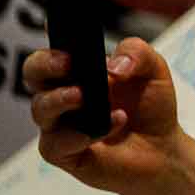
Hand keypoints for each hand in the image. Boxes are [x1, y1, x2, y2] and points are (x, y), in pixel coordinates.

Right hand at [27, 38, 181, 193]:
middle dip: (44, 64)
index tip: (67, 43)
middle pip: (32, 73)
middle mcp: (62, 94)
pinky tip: (111, 125)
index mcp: (79, 70)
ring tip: (84, 96)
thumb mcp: (153, 69)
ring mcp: (59, 124)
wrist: (161, 146)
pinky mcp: (63, 153)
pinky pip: (56, 143)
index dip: (51, 41)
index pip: (53, 50)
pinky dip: (82, 134)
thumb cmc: (149, 104)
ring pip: (40, 108)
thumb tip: (113, 66)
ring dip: (61, 99)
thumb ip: (137, 53)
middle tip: (68, 65)